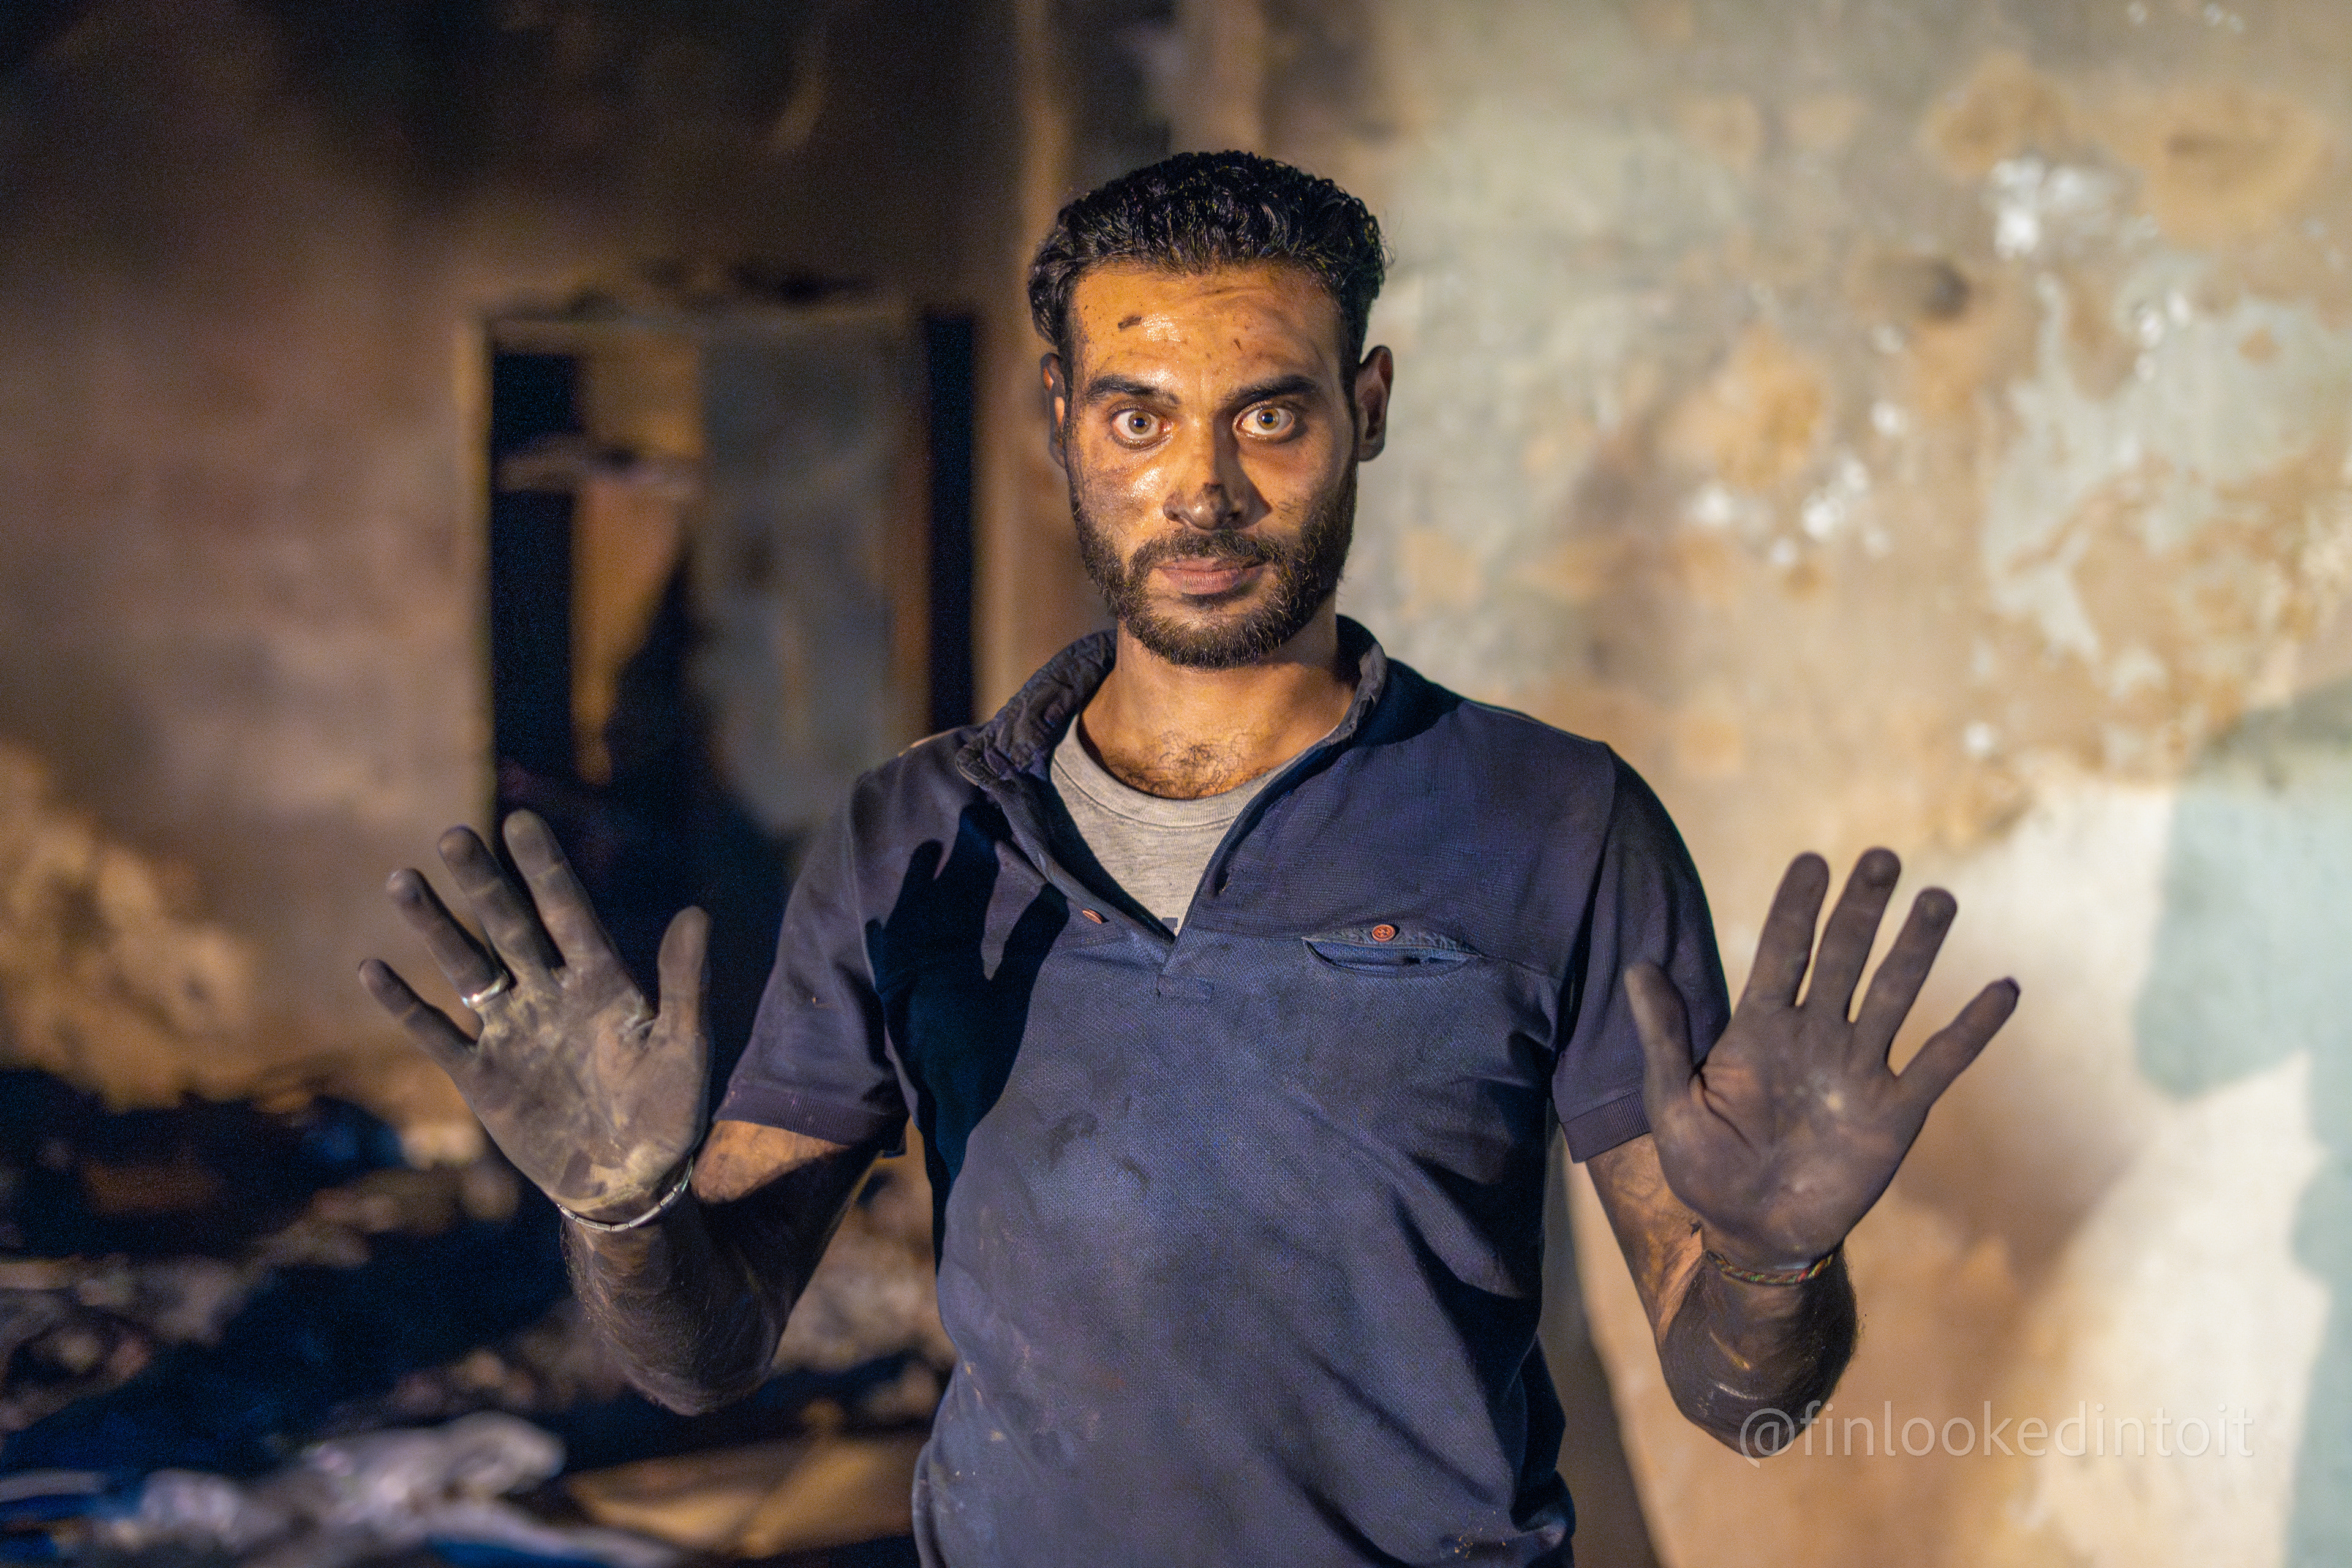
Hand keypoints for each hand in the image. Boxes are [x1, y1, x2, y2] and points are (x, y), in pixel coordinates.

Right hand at [358, 811, 709, 1222]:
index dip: (545, 869)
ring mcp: (511, 1031)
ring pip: (465, 966)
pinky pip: (435, 1032)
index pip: (568, 911)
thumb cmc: (668, 1111)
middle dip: (482, 883)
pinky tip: (371, 967)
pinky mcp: (481, 1075)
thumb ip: (684, 983)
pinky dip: (404, 1003)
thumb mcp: (683, 1047)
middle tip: (455, 834)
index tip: (521, 820)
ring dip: (435, 927)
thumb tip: (698, 912)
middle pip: (508, 926)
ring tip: (403, 879)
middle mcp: (549, 994)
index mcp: (600, 981)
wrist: (631, 1180)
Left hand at [1628, 848, 2017, 1271]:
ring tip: (1937, 899)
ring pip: (1892, 994)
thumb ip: (1662, 1037)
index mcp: (1759, 1028)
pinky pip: (1941, 1061)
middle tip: (1880, 858)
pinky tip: (2004, 988)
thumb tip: (1636, 965)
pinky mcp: (1896, 1112)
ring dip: (1915, 948)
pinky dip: (1973, 1028)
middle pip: (1842, 958)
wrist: (1754, 1234)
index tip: (1813, 861)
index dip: (1796, 909)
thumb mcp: (1670, 1103)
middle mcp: (1815, 1036)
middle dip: (1860, 910)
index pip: (1781, 951)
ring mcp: (1859, 1069)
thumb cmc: (1703, 1169)